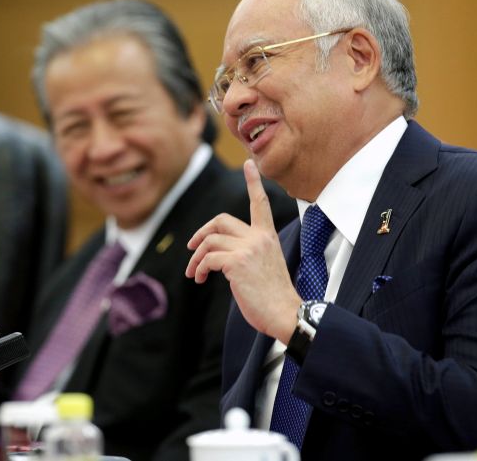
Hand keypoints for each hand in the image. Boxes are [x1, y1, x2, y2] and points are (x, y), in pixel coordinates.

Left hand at [186, 159, 300, 341]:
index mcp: (268, 236)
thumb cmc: (274, 295)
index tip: (248, 163)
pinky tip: (201, 279)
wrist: (284, 313)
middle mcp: (259, 237)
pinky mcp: (237, 263)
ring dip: (196, 259)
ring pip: (210, 241)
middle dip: (201, 232)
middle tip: (192, 248)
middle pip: (221, 220)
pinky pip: (208, 259)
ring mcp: (248, 248)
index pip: (259, 203)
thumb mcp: (264, 264)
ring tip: (194, 274)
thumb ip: (248, 251)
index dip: (253, 182)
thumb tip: (220, 253)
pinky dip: (200, 269)